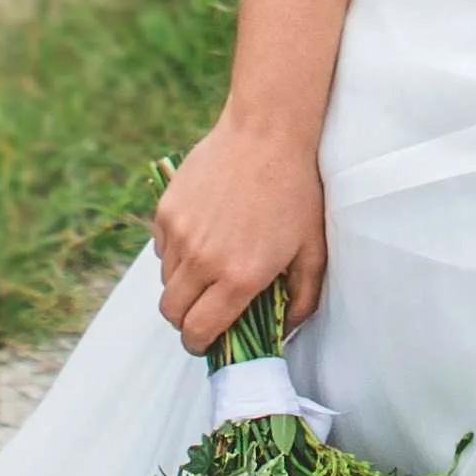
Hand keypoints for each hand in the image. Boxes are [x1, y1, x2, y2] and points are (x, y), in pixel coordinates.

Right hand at [153, 117, 326, 356]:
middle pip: (173, 314)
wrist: (267, 132)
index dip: (200, 344)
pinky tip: (204, 233)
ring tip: (212, 263)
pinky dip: (177, 252)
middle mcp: (203, 261)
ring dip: (184, 284)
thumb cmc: (296, 189)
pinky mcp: (166, 211)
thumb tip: (283, 329)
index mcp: (239, 276)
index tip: (207, 339)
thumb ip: (302, 297)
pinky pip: (162, 248)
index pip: (198, 332)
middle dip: (187, 319)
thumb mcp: (313, 247)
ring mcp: (180, 235)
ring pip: (166, 281)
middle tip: (207, 306)